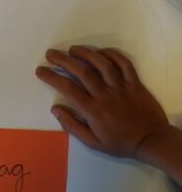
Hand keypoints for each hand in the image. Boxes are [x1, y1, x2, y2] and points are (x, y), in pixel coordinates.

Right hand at [35, 46, 167, 159]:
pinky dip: (112, 54)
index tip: (40, 70)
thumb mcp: (93, 143)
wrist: (151, 140)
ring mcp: (122, 87)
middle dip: (63, 60)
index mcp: (93, 110)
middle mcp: (105, 95)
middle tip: (51, 54)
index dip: (52, 77)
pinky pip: (124, 63)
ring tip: (73, 49)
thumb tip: (55, 109)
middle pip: (82, 71)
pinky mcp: (135, 83)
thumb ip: (72, 126)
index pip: (68, 89)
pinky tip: (100, 51)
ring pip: (102, 64)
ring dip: (85, 53)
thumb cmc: (120, 142)